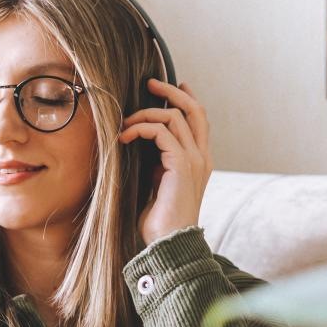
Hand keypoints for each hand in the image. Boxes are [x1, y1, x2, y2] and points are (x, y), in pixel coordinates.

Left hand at [119, 78, 211, 244]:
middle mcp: (202, 157)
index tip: (168, 85)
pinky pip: (161, 131)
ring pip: (175, 116)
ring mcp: (194, 160)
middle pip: (194, 110)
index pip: (199, 120)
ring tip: (125, 125)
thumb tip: (142, 144)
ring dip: (145, 114)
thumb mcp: (158, 183)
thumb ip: (158, 162)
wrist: (169, 243)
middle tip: (150, 83)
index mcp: (199, 160)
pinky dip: (140, 128)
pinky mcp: (181, 165)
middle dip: (171, 92)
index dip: (185, 98)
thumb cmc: (160, 219)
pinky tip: (124, 138)